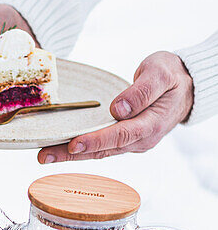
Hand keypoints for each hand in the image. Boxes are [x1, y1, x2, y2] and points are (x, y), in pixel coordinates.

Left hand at [38, 52, 193, 163]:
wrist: (186, 86)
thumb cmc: (172, 75)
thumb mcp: (161, 73)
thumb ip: (141, 91)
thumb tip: (119, 109)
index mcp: (151, 124)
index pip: (119, 135)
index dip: (95, 141)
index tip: (73, 144)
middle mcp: (141, 139)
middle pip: (103, 150)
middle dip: (71, 155)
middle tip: (43, 156)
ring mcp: (134, 142)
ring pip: (99, 152)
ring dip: (71, 155)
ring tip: (44, 156)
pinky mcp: (126, 139)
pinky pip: (102, 147)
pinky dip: (82, 149)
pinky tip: (62, 149)